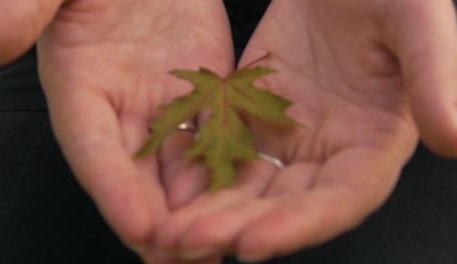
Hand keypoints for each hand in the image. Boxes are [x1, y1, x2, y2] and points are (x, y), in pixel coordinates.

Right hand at [0, 0, 232, 262]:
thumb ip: (24, 13)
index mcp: (81, 90)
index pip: (93, 150)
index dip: (112, 190)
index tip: (139, 228)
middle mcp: (124, 110)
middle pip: (139, 174)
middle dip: (158, 219)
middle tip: (180, 261)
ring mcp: (168, 105)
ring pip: (181, 165)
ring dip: (195, 208)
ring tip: (213, 248)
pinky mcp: (207, 93)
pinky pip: (218, 134)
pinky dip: (227, 167)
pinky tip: (241, 199)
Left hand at [153, 0, 456, 261]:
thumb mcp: (418, 23)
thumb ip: (436, 77)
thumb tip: (455, 139)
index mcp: (373, 142)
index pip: (341, 199)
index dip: (301, 225)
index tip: (254, 244)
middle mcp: (328, 151)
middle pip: (285, 203)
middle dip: (240, 226)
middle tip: (190, 244)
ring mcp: (288, 134)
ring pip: (250, 183)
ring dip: (213, 209)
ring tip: (172, 232)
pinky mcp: (253, 112)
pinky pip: (226, 147)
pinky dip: (200, 170)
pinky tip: (172, 190)